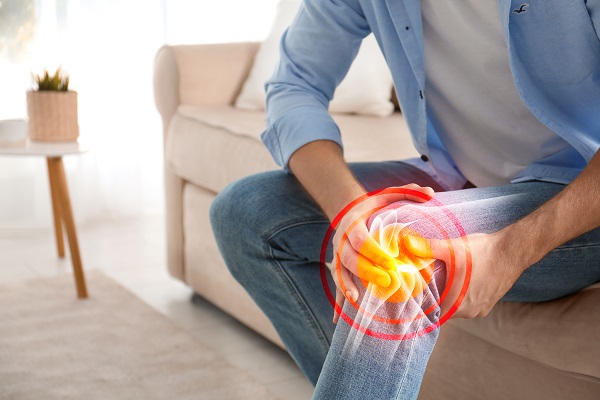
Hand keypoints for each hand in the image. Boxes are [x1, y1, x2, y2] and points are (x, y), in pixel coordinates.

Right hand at [331, 184, 434, 322]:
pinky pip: (337, 285)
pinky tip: (338, 318)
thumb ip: (409, 192)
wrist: (349, 211)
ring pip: (338, 273)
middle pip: (348, 258)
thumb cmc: (374, 206)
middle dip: (365, 271)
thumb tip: (430, 194)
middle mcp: (341, 240)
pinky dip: (338, 301)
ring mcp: (337, 255)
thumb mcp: (389, 195)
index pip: (360, 238)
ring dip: (346, 288)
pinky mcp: (338, 267)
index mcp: (353, 222)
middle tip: (386, 282)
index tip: (391, 262)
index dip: (373, 251)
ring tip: (358, 301)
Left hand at [405, 231, 527, 318]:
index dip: (421, 306)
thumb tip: (406, 243)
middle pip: (442, 311)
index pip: (431, 313)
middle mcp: (468, 312)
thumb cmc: (483, 251)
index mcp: (457, 304)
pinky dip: (458, 297)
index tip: (411, 296)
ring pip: (454, 308)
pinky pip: (466, 305)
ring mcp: (479, 309)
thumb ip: (428, 248)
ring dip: (446, 298)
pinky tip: (455, 283)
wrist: (513, 250)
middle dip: (432, 299)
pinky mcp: (487, 304)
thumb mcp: (452, 248)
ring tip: (437, 283)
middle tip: (421, 286)